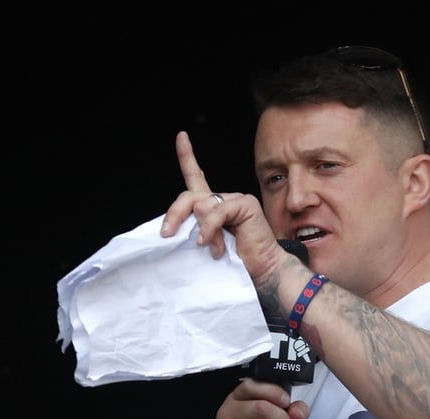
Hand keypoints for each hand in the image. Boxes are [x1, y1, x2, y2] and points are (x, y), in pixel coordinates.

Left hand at [160, 131, 285, 282]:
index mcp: (213, 205)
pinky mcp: (245, 204)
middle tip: (167, 234)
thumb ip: (194, 228)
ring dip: (201, 231)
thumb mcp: (206, 242)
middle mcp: (223, 198)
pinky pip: (216, 212)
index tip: (181, 137)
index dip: (187, 156)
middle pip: (190, 195)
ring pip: (202, 205)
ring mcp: (236, 199)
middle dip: (174, 214)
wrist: (262, 270)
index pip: (197, 176)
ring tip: (211, 249)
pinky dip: (209, 229)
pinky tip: (212, 245)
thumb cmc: (236, 261)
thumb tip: (177, 225)